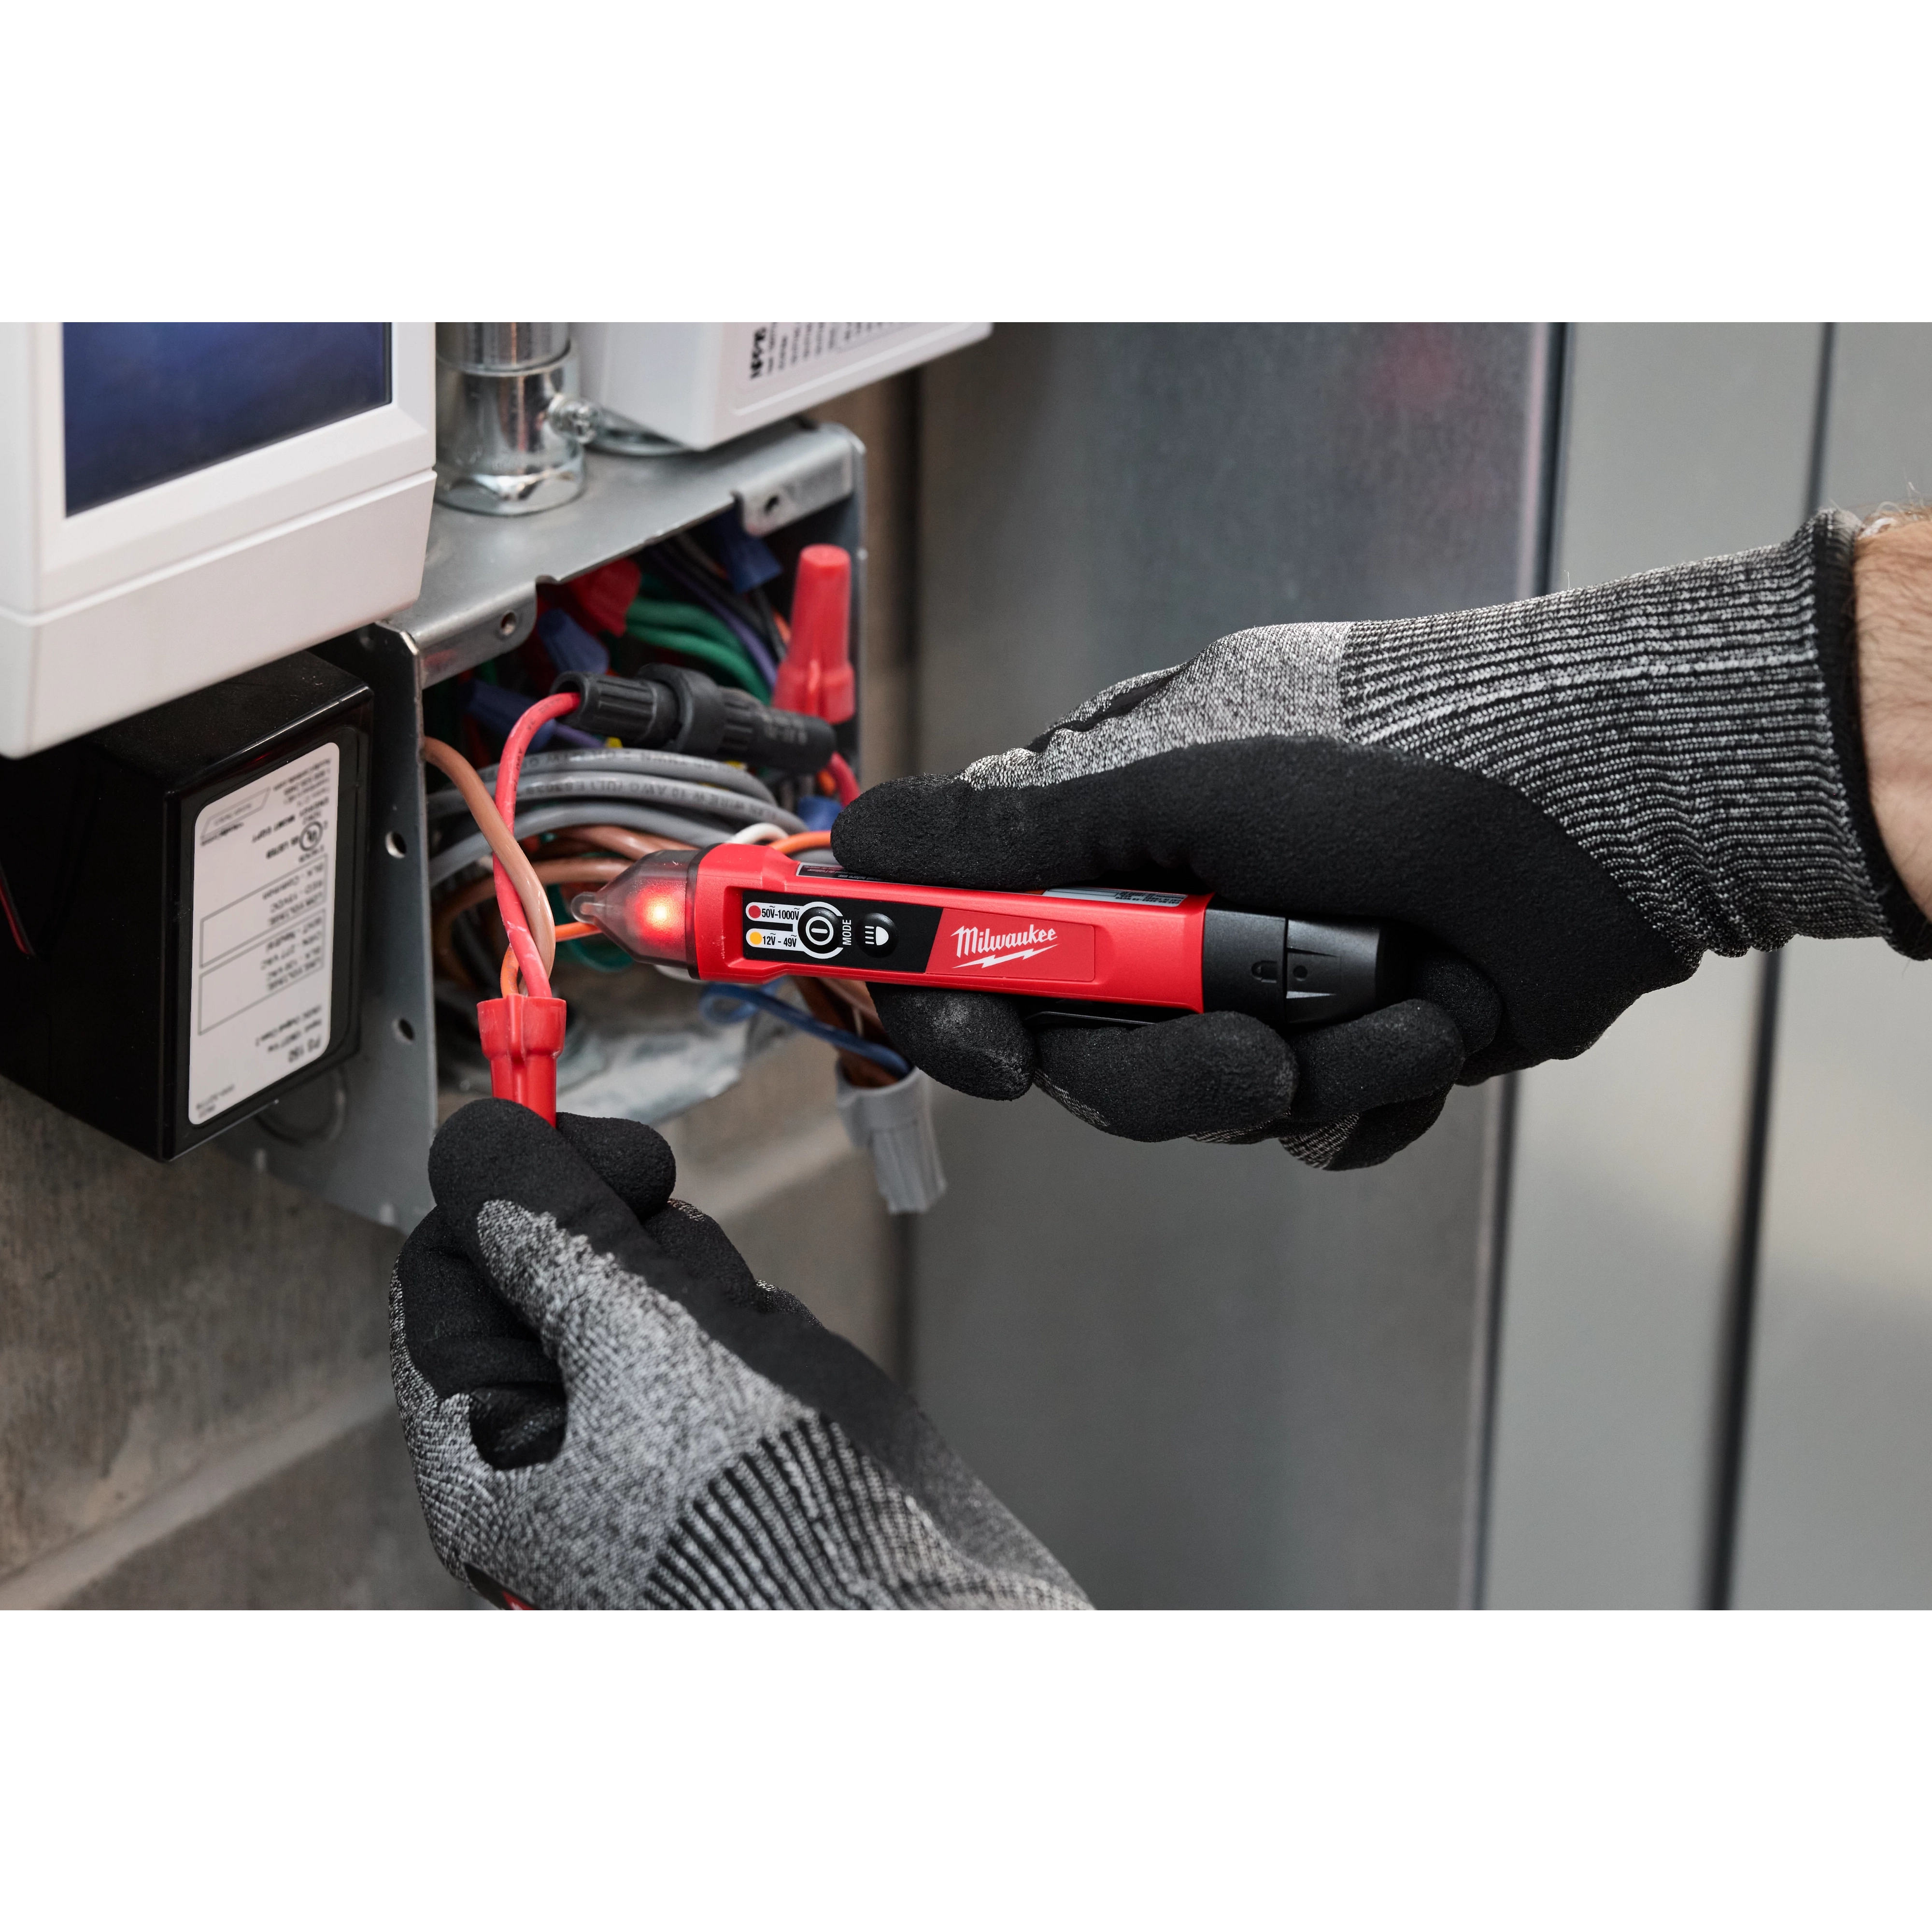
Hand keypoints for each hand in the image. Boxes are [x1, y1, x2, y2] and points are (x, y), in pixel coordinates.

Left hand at [391, 1099, 1086, 1609]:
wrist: (917, 1612)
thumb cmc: (774, 1526)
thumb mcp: (645, 1342)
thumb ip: (553, 1233)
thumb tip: (479, 1146)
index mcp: (488, 1454)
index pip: (445, 1268)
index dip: (506, 1189)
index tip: (572, 1140)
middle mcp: (551, 1450)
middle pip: (546, 1266)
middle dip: (626, 1243)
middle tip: (674, 1274)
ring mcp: (640, 1437)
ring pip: (639, 1285)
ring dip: (698, 1282)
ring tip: (746, 1344)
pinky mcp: (717, 1427)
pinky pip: (709, 1326)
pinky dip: (748, 1321)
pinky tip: (779, 1367)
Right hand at [836, 513, 1928, 1168]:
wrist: (1607, 812)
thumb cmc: (1394, 764)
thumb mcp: (1183, 780)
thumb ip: (1015, 833)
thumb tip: (858, 837)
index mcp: (1113, 833)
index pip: (980, 938)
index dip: (961, 1005)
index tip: (986, 1048)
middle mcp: (1176, 915)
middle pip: (1088, 1054)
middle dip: (1171, 1069)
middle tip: (1250, 1051)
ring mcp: (1265, 986)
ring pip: (1202, 1104)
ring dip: (1302, 1069)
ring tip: (1393, 1002)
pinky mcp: (1350, 1048)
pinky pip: (1313, 1130)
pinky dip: (1373, 1091)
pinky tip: (1433, 1031)